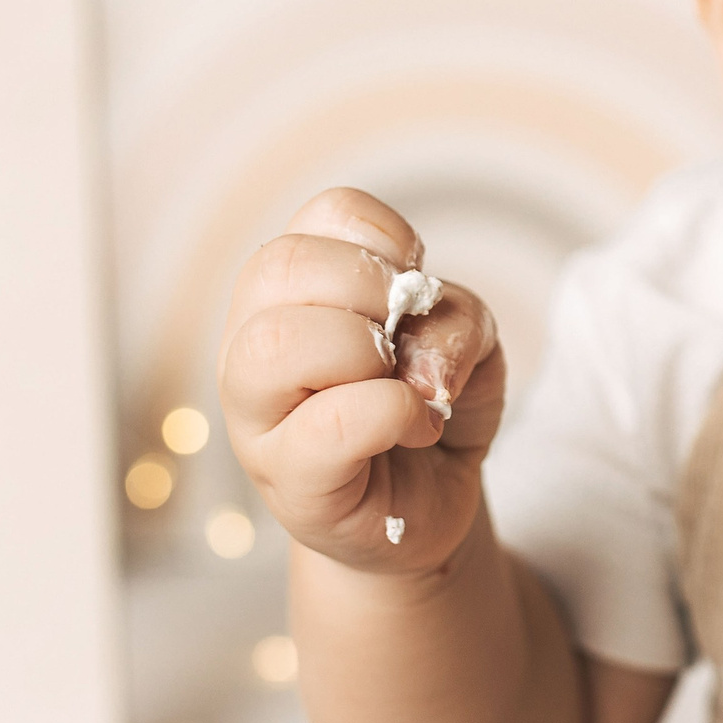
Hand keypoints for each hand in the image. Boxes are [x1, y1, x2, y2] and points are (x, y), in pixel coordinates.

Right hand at [218, 188, 502, 575]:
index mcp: (291, 289)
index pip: (324, 213)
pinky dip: (390, 414)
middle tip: (404, 339)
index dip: (387, 238)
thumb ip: (455, 320)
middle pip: (280, 264)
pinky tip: (414, 427)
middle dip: (371, 288)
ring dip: (363, 351)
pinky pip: (326, 428)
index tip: (416, 285)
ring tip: (403, 386)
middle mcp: (252, 340)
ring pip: (274, 343)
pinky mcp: (287, 480)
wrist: (429, 508)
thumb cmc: (430, 409)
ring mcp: (257, 415)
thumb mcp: (469, 344)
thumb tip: (419, 358)